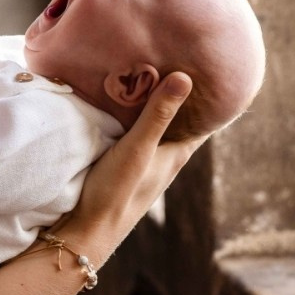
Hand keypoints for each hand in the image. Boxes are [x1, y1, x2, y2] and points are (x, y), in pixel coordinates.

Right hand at [47, 72, 202, 273]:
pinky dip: (134, 118)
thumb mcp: (138, 149)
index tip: (208, 69)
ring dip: (154, 107)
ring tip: (148, 75)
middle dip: (179, 97)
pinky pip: (136, 135)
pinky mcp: (124, 167)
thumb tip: (186, 77)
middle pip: (180, 122)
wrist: (86, 231)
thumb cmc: (115, 192)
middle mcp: (164, 159)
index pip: (203, 122)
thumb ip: (158, 115)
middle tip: (174, 63)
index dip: (209, 99)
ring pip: (156, 129)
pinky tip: (120, 106)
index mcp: (176, 155)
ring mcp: (144, 165)